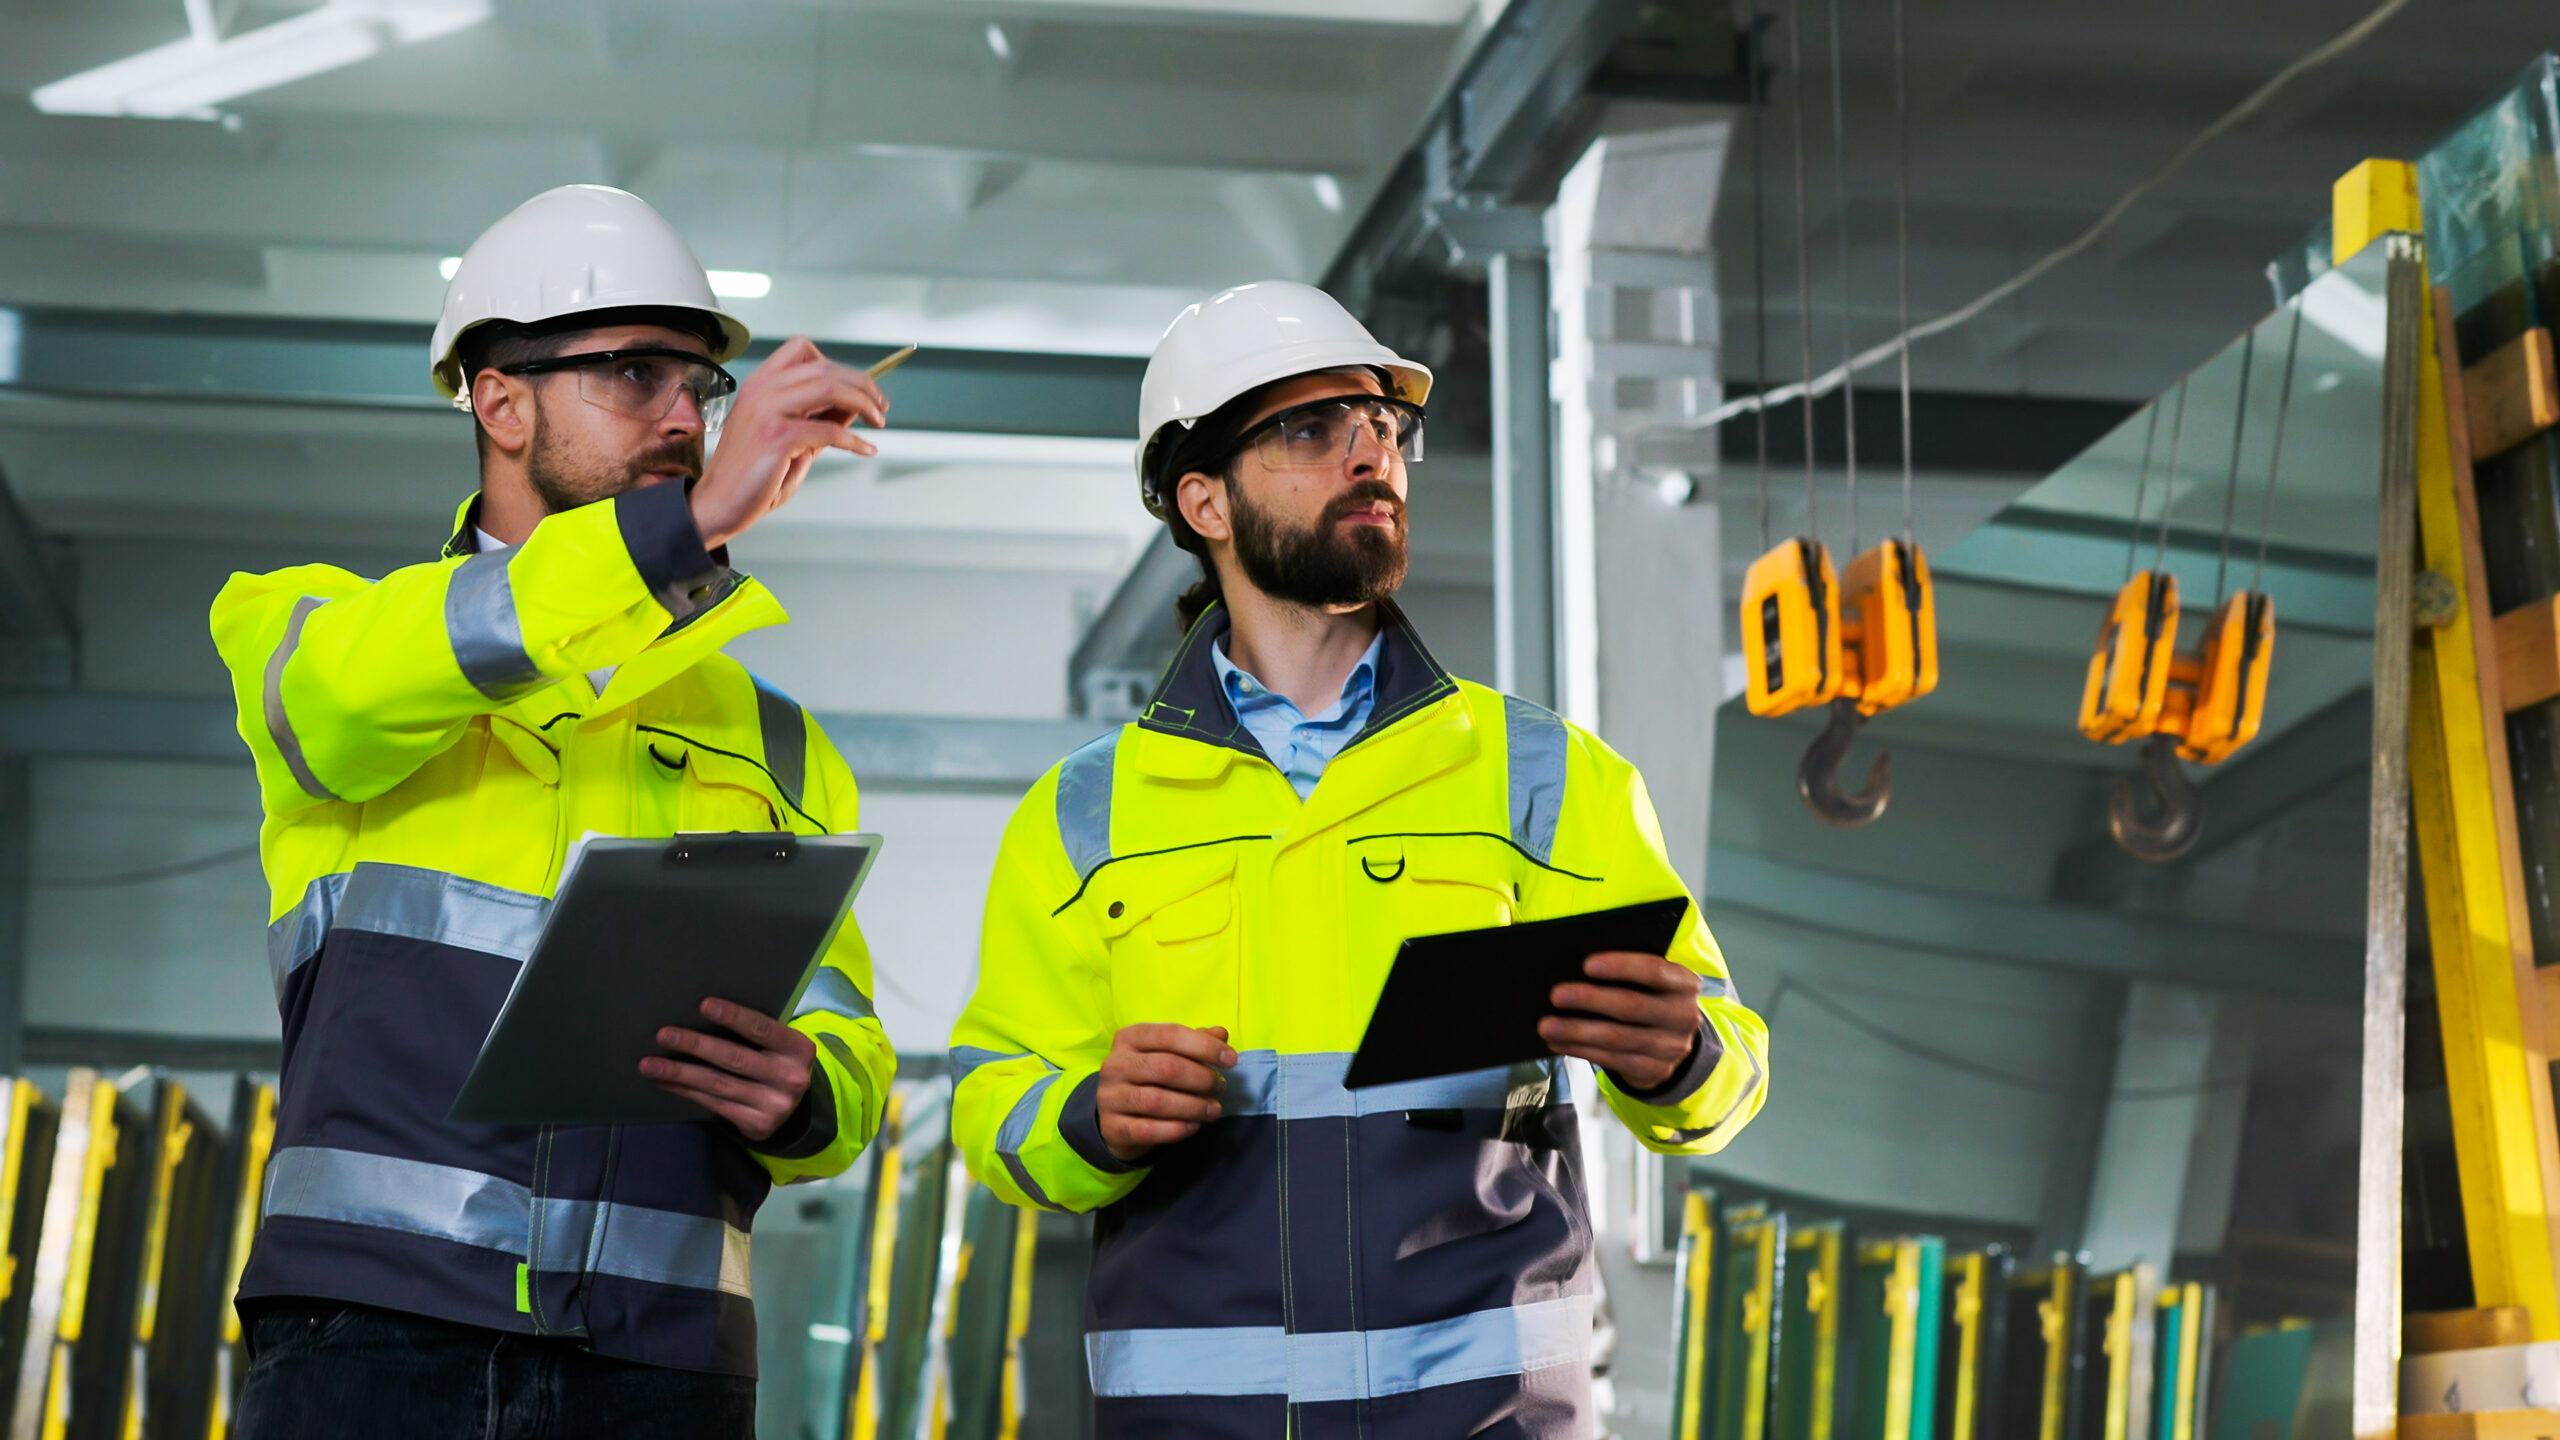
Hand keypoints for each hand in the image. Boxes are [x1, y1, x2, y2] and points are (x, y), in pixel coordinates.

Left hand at [641, 997, 816, 1141]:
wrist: (793, 1110)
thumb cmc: (776, 1062)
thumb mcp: (779, 1046)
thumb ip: (755, 1034)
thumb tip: (700, 1014)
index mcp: (798, 1049)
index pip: (762, 1029)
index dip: (733, 1017)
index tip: (704, 1005)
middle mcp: (790, 1078)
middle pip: (735, 1058)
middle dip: (696, 1045)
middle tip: (664, 1035)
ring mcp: (774, 1105)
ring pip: (718, 1084)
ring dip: (680, 1072)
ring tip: (650, 1064)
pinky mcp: (756, 1124)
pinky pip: (713, 1103)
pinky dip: (685, 1090)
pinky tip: (665, 1081)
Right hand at [691, 336, 888, 548]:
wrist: (719, 503)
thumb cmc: (754, 474)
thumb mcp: (792, 438)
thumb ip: (819, 418)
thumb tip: (856, 405)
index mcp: (760, 382)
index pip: (802, 349)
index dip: (837, 364)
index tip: (860, 387)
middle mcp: (761, 388)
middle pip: (825, 368)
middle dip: (863, 385)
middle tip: (882, 406)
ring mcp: (767, 410)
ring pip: (830, 388)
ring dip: (864, 402)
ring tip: (880, 421)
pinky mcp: (776, 436)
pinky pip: (829, 431)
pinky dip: (855, 441)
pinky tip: (867, 449)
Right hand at [1097, 1024, 1234, 1163]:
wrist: (1116, 1116)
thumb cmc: (1149, 1077)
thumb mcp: (1168, 1053)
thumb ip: (1195, 1042)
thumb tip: (1221, 1034)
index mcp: (1130, 1038)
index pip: (1170, 1034)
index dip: (1204, 1046)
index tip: (1231, 1060)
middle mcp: (1115, 1064)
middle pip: (1165, 1067)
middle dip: (1201, 1078)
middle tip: (1221, 1088)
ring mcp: (1110, 1097)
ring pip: (1157, 1101)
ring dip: (1193, 1106)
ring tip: (1214, 1109)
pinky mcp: (1113, 1127)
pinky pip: (1148, 1130)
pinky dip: (1176, 1129)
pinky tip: (1194, 1126)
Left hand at [1541, 952, 1703, 1090]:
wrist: (1672, 1040)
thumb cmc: (1648, 996)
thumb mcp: (1649, 981)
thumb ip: (1625, 972)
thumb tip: (1573, 965)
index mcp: (1683, 983)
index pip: (1654, 971)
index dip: (1621, 967)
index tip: (1586, 964)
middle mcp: (1683, 1015)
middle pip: (1631, 1006)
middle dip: (1590, 1000)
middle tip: (1556, 995)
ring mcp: (1671, 1047)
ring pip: (1617, 1038)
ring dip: (1576, 1031)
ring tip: (1546, 1025)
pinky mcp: (1655, 1070)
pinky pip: (1611, 1060)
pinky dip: (1580, 1050)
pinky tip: (1558, 1042)